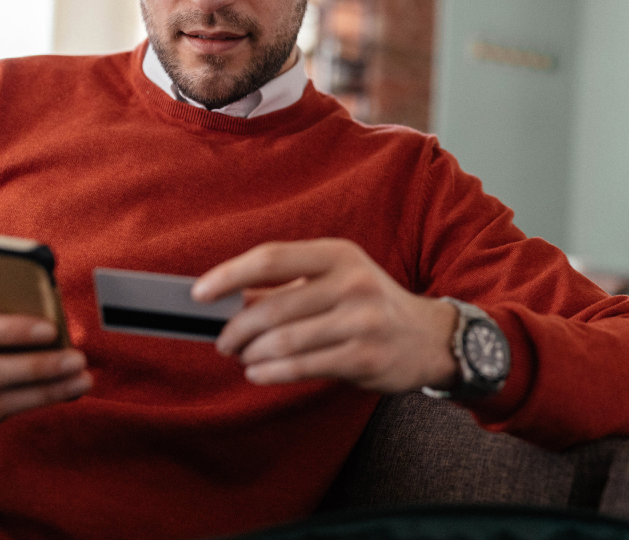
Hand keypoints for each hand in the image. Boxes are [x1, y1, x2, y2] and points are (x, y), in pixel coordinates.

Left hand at [194, 239, 458, 393]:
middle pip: (272, 307)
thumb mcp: (335, 279)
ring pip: (284, 341)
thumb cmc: (370, 304)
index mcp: (338, 254)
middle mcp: (352, 282)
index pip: (272, 258)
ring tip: (243, 358)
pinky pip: (303, 367)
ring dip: (252, 354)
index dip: (229, 275)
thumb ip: (286, 286)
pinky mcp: (365, 357)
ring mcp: (362, 320)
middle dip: (237, 329)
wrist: (428, 337)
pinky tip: (259, 372)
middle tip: (224, 342)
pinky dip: (271, 372)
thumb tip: (230, 299)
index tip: (200, 293)